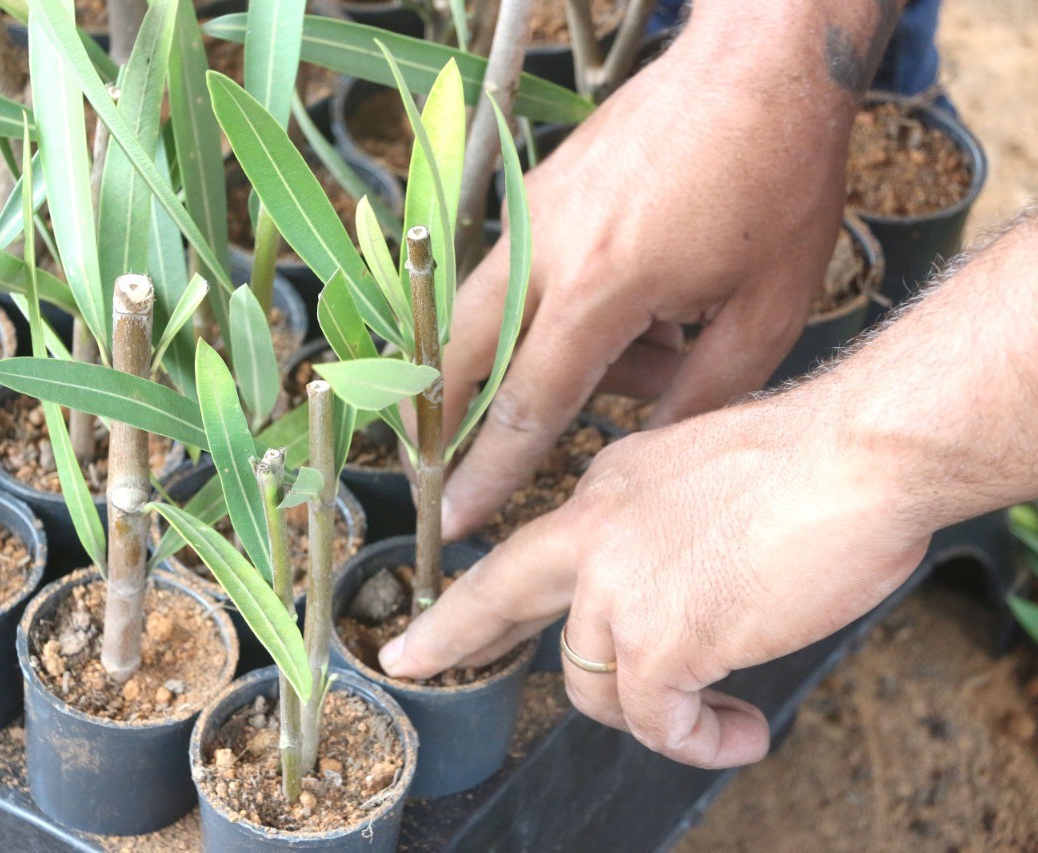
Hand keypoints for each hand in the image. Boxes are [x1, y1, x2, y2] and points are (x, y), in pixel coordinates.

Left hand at [381, 390, 931, 767]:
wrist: (860, 454)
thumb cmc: (818, 463)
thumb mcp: (709, 482)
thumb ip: (668, 535)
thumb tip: (679, 599)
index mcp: (609, 487)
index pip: (528, 550)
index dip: (481, 588)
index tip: (436, 613)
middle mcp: (596, 532)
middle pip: (498, 594)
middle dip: (449, 634)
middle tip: (411, 659)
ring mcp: (618, 586)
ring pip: (594, 686)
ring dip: (655, 716)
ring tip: (719, 719)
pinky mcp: (659, 640)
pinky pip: (658, 722)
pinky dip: (698, 741)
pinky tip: (738, 731)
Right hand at [439, 29, 857, 540]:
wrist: (758, 61)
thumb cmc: (776, 180)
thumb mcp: (767, 309)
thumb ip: (701, 395)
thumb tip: (649, 447)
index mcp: (602, 286)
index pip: (526, 405)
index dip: (488, 471)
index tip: (454, 516)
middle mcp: (545, 250)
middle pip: (460, 356)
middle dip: (443, 419)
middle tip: (443, 466)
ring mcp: (531, 215)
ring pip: (483, 316)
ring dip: (526, 361)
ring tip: (663, 350)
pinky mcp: (537, 193)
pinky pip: (514, 276)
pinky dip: (544, 314)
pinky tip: (638, 308)